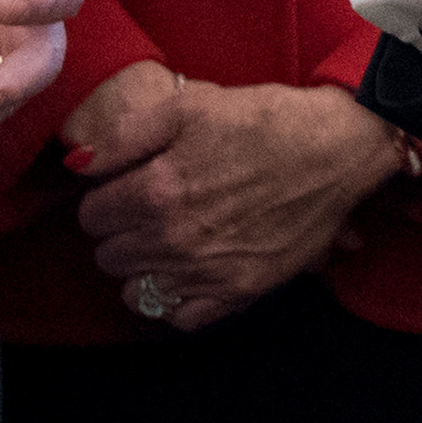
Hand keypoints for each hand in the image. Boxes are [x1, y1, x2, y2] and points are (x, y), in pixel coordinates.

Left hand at [70, 70, 403, 333]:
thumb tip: (80, 166)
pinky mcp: (243, 289)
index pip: (91, 216)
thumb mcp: (191, 106)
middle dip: (123, 232)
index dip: (108, 198)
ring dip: (145, 266)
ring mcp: (210, 269)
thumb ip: (126, 137)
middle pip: (109, 256)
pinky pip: (182, 317)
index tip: (132, 186)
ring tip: (170, 240)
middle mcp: (177, 238)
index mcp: (157, 191)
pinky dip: (176, 300)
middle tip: (153, 210)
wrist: (341, 147)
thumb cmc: (269, 120)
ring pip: (136, 290)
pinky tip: (189, 272)